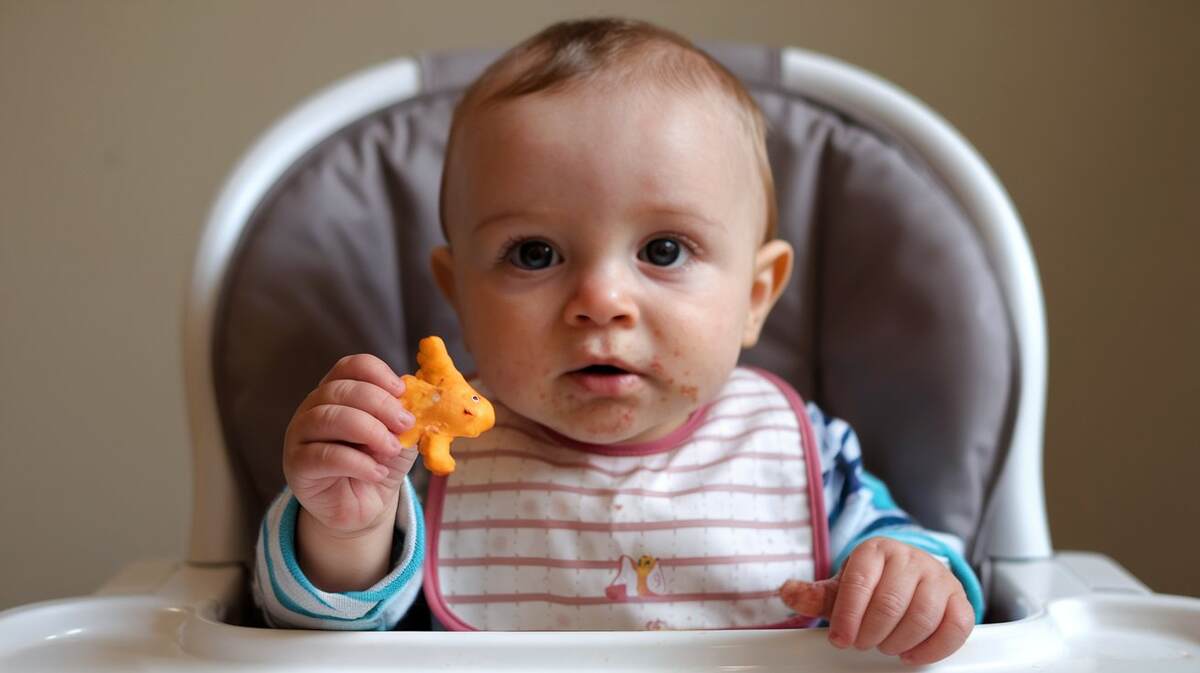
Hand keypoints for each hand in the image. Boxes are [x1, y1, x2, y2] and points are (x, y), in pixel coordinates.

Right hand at [283, 354, 418, 535]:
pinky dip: (359, 463)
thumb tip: (421, 397)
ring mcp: (300, 435)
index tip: (402, 390)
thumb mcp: (400, 435)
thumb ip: (406, 416)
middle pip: (340, 390)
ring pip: (329, 418)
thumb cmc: (379, 463)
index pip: (349, 367)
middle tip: (405, 423)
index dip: (376, 373)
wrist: (363, 506)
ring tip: (392, 449)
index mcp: (338, 393)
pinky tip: (377, 472)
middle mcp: (313, 408)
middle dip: (380, 404)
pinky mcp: (297, 465)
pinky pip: (326, 456)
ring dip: (370, 431)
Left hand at [780, 537, 974, 664]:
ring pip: (923, 616)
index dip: (848, 617)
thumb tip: (787, 593)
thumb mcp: (841, 586)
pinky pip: (956, 627)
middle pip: (891, 603)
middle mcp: (909, 558)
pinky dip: (933, 648)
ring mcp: (938, 577)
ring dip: (899, 641)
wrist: (908, 574)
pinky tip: (911, 653)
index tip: (841, 640)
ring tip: (885, 646)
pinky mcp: (959, 599)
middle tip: (863, 643)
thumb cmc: (872, 583)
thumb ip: (815, 594)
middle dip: (872, 633)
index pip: (860, 583)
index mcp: (876, 550)